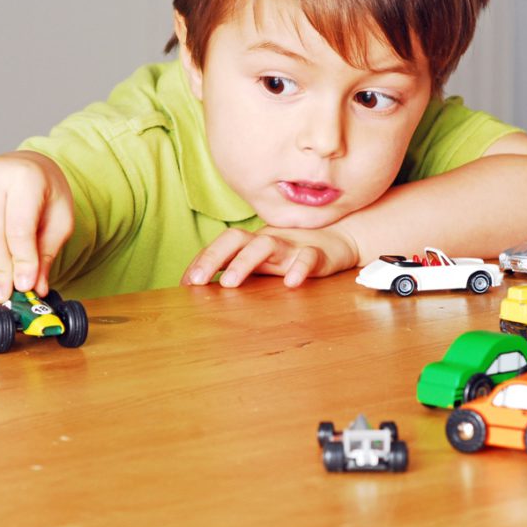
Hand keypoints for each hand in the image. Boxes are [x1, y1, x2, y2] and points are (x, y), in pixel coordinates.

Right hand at [0, 151, 73, 301]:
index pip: (19, 228)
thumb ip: (47, 253)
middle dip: (1, 270)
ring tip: (8, 273)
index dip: (22, 261)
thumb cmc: (44, 194)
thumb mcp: (60, 220)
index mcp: (25, 176)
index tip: (25, 286)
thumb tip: (36, 287)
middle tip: (8, 293)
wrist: (20, 170)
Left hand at [181, 225, 358, 288]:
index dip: (201, 261)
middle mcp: (267, 240)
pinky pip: (307, 258)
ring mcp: (291, 245)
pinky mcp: (317, 253)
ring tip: (229, 283)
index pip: (221, 246)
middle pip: (235, 239)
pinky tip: (290, 284)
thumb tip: (203, 287)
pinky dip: (298, 269)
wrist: (341, 239)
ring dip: (244, 262)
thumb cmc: (294, 253)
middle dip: (213, 257)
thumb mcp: (264, 263)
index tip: (184, 284)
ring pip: (265, 245)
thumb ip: (239, 270)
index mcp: (252, 243)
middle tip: (196, 281)